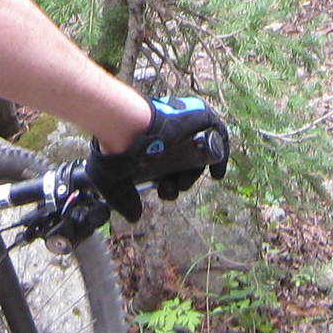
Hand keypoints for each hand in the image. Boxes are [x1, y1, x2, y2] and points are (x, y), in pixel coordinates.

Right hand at [85, 95, 230, 220]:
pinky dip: (219, 155)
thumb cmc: (114, 151)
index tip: (163, 190)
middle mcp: (169, 135)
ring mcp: (184, 126)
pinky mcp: (198, 117)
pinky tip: (216, 174)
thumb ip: (123, 200)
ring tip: (182, 183)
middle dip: (180, 181)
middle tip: (170, 189)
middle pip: (186, 162)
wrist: (125, 130)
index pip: (168, 165)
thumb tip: (134, 216)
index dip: (170, 181)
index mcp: (151, 145)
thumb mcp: (112, 182)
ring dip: (193, 173)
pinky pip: (217, 134)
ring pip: (199, 153)